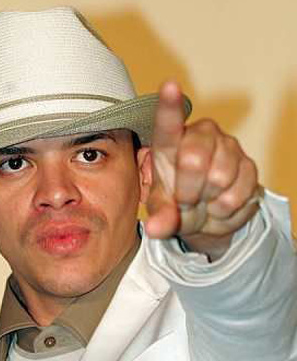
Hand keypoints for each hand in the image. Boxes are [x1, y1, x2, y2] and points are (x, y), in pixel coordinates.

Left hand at [145, 82, 259, 259]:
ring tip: (202, 201)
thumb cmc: (177, 201)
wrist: (206, 214)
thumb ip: (160, 216)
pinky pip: (237, 193)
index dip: (169, 105)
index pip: (169, 122)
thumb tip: (156, 229)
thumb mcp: (162, 209)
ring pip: (218, 179)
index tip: (169, 86)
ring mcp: (228, 149)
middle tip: (185, 199)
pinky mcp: (249, 167)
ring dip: (207, 202)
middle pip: (194, 160)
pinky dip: (224, 210)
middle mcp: (201, 137)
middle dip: (187, 191)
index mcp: (171, 143)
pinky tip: (218, 205)